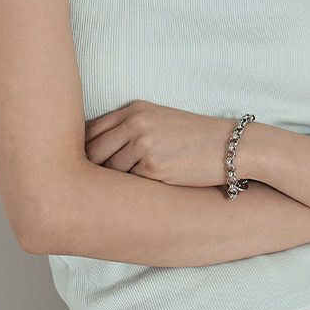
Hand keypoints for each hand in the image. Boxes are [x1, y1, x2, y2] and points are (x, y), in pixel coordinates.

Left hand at [84, 99, 236, 187]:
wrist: (233, 147)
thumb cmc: (197, 138)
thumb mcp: (160, 122)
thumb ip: (129, 130)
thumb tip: (94, 155)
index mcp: (135, 109)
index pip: (90, 130)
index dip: (80, 152)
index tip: (76, 167)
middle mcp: (136, 123)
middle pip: (90, 151)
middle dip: (85, 171)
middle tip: (82, 188)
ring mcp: (144, 144)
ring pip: (107, 171)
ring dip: (106, 185)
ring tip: (105, 197)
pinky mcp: (153, 168)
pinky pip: (126, 185)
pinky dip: (126, 193)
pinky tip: (130, 199)